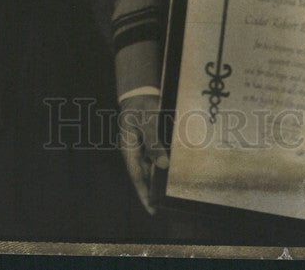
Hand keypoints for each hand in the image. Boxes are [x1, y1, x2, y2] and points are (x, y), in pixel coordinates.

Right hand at [118, 93, 167, 213]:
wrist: (140, 94)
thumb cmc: (140, 106)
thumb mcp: (147, 121)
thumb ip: (154, 141)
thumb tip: (163, 164)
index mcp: (129, 150)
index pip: (137, 177)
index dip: (145, 194)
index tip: (153, 209)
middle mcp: (135, 153)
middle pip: (146, 175)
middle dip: (155, 188)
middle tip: (167, 201)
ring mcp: (142, 149)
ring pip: (153, 166)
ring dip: (162, 174)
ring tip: (173, 185)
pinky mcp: (150, 144)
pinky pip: (158, 155)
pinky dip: (165, 160)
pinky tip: (175, 165)